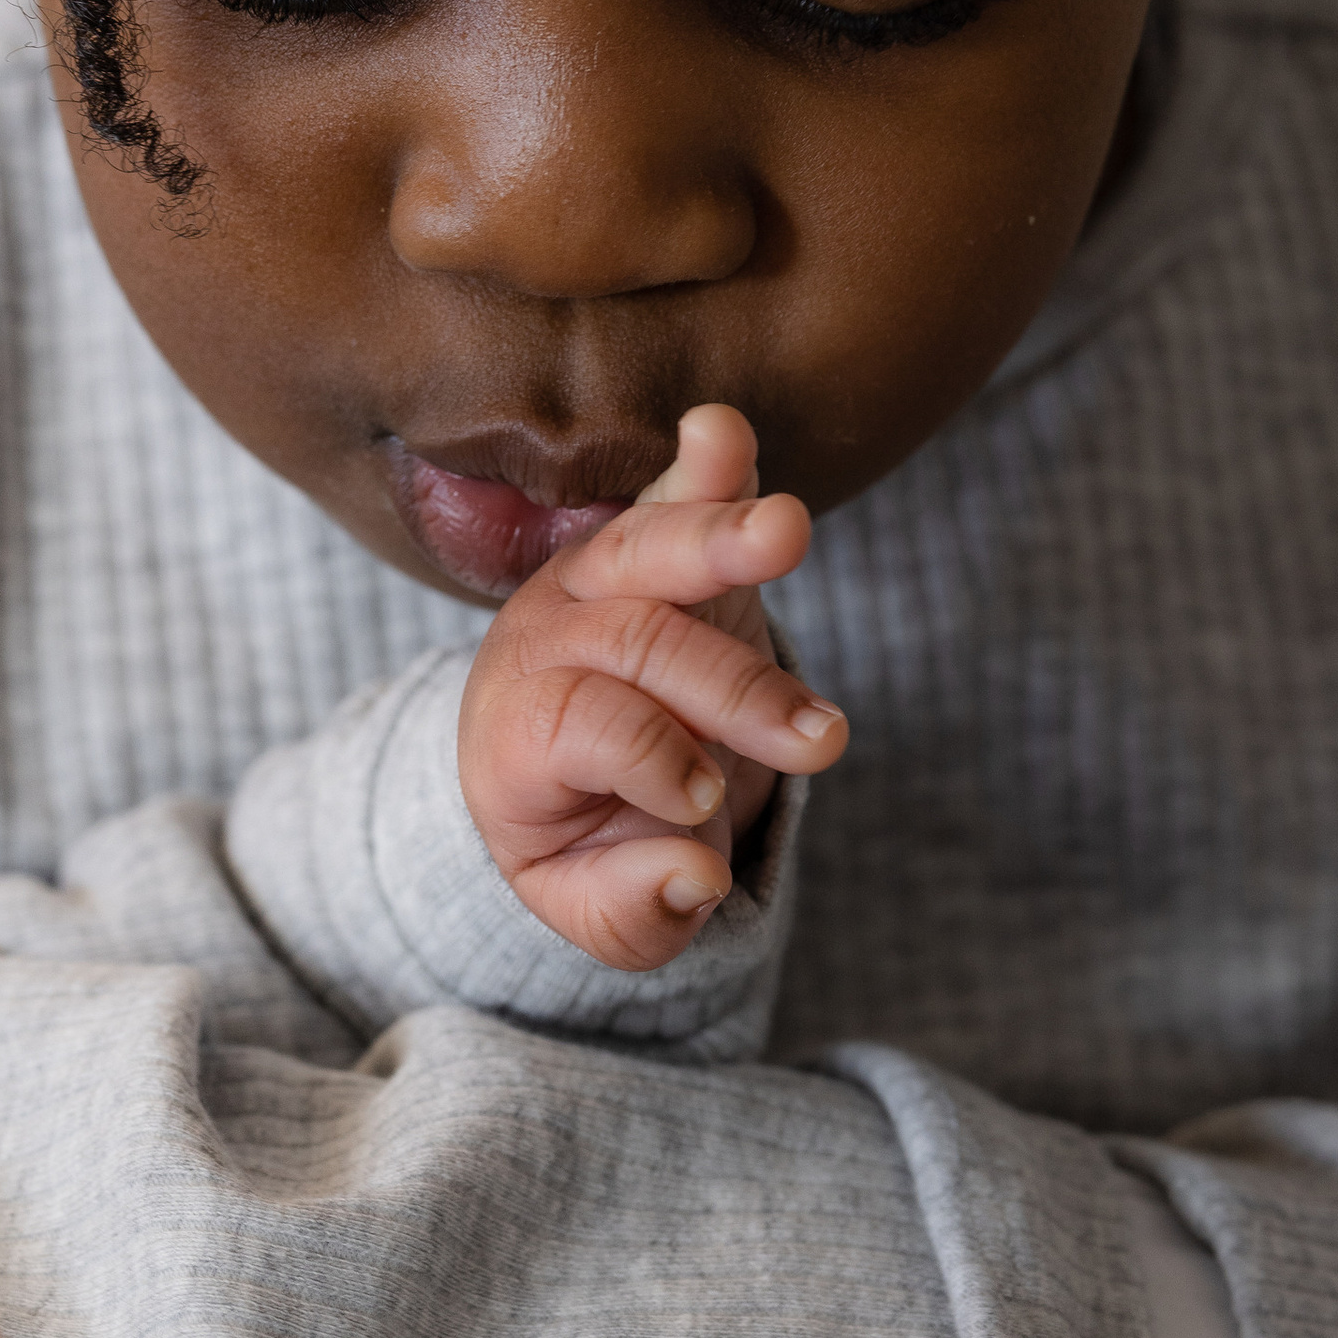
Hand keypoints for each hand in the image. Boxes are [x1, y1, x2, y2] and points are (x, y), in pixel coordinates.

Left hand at [456, 402, 846, 970]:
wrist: (567, 764)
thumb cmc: (585, 839)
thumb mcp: (589, 904)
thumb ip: (632, 907)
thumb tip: (697, 878)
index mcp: (515, 733)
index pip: (579, 724)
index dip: (647, 757)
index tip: (702, 803)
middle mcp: (545, 641)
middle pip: (629, 637)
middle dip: (731, 689)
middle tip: (822, 741)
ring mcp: (595, 581)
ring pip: (644, 548)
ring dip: (718, 539)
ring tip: (786, 534)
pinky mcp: (654, 546)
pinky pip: (670, 496)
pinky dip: (703, 467)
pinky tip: (720, 431)